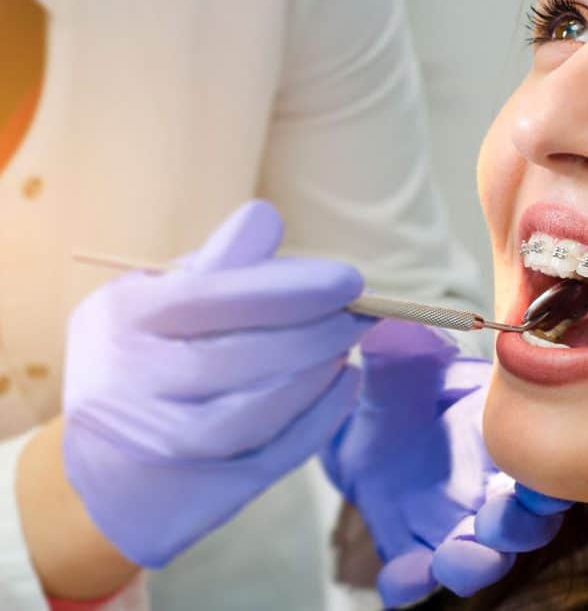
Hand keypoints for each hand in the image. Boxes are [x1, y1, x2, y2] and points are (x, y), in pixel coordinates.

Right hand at [62, 200, 374, 566]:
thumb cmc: (142, 359)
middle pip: (240, 357)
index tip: (349, 281)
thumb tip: (267, 218)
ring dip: (317, 375)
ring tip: (344, 346)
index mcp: (122, 321)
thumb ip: (215, 265)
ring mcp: (159, 446)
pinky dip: (318, 418)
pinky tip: (342, 385)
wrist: (103, 467)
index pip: (215, 297)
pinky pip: (271, 456)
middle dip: (315, 332)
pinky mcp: (195, 493)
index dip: (291, 288)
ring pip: (256, 412)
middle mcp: (129, 386)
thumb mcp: (156, 300)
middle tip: (360, 315)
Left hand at [321, 320, 572, 606]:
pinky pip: (415, 578)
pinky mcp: (410, 546)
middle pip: (525, 522)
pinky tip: (399, 579)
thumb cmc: (397, 384)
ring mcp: (450, 522)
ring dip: (474, 564)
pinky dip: (410, 584)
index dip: (553, 473)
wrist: (356, 419)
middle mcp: (487, 486)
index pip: (544, 459)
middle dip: (519, 528)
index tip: (546, 479)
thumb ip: (403, 351)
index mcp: (500, 435)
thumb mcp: (396, 361)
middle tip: (496, 521)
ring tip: (452, 558)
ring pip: (479, 558)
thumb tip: (394, 331)